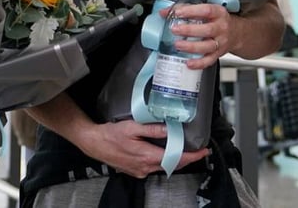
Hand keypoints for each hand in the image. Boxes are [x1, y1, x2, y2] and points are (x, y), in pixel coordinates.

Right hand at [79, 119, 210, 177]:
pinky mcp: (136, 171)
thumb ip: (152, 128)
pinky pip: (154, 167)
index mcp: (147, 156)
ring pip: (164, 166)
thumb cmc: (111, 134)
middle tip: (198, 150)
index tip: (203, 152)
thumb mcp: (132, 126)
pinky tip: (163, 152)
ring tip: (183, 149)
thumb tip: (170, 128)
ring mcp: (140, 171)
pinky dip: (163, 160)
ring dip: (175, 159)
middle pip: (172, 164)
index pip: (176, 158)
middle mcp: (145, 167)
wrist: (94, 144)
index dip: (192, 156)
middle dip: (187, 158)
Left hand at [162, 2, 230, 69]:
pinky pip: (209, 60)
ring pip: (208, 46)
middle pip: (207, 30)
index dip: (191, 11)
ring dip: (191, 47)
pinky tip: (189, 63)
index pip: (206, 10)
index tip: (178, 12)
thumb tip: (164, 12)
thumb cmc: (217, 20)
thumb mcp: (205, 10)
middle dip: (189, 30)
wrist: (236, 33)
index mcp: (218, 13)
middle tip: (175, 30)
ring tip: (178, 45)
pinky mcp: (219, 54)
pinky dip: (199, 63)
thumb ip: (185, 9)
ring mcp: (221, 42)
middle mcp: (221, 27)